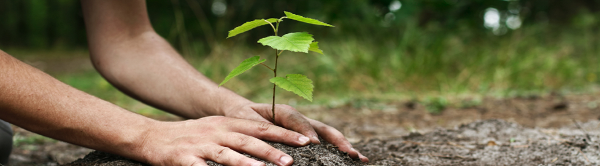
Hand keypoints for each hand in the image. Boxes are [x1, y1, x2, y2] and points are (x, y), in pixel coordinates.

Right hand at [136, 116, 311, 165]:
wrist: (151, 137)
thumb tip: (272, 144)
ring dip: (247, 164)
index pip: (261, 127)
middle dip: (271, 150)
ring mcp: (200, 145)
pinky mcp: (184, 160)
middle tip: (291, 161)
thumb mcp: (217, 129)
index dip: (284, 134)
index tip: (306, 141)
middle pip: (248, 140)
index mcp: (227, 123)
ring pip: (227, 155)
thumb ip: (242, 135)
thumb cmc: (192, 136)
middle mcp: (216, 131)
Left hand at [223, 103, 368, 161]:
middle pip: (322, 128)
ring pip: (328, 135)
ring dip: (344, 145)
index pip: (298, 121)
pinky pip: (325, 142)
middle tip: (349, 153)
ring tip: (359, 157)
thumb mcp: (245, 120)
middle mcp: (299, 118)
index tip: (314, 144)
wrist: (242, 111)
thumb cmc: (241, 116)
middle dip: (337, 140)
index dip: (307, 132)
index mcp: (283, 111)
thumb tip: (266, 140)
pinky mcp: (306, 135)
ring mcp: (305, 127)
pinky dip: (339, 149)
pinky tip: (352, 159)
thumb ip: (256, 126)